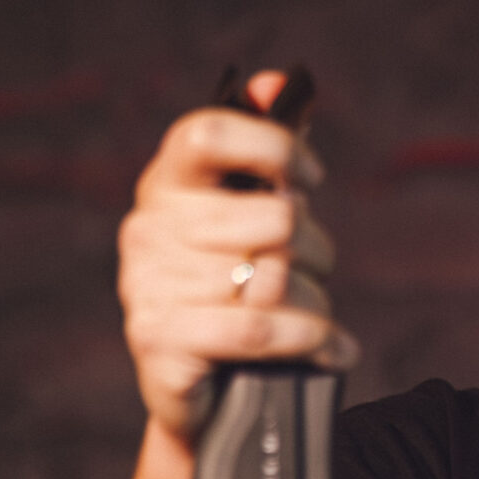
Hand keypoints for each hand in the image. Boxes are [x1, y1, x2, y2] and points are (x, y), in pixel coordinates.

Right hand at [118, 70, 357, 444]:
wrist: (211, 397)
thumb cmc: (239, 293)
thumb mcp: (255, 218)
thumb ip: (269, 151)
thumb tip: (277, 81)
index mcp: (166, 184)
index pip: (209, 131)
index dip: (274, 146)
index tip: (310, 178)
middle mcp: (146, 231)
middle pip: (272, 216)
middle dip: (315, 249)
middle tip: (313, 270)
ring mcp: (146, 289)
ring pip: (275, 278)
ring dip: (316, 304)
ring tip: (316, 318)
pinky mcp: (160, 345)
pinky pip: (260, 329)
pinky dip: (310, 339)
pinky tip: (332, 350)